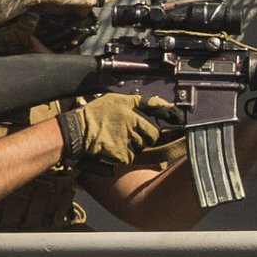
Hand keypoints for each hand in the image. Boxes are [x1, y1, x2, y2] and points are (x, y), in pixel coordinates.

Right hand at [57, 94, 184, 167]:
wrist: (76, 133)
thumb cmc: (92, 116)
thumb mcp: (112, 100)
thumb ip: (132, 102)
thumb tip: (151, 104)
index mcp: (129, 108)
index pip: (155, 109)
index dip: (169, 113)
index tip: (180, 116)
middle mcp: (132, 123)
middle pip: (152, 133)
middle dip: (146, 135)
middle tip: (131, 133)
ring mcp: (129, 140)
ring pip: (142, 145)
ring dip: (135, 145)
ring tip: (118, 138)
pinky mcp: (124, 155)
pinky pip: (132, 155)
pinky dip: (126, 154)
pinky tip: (114, 147)